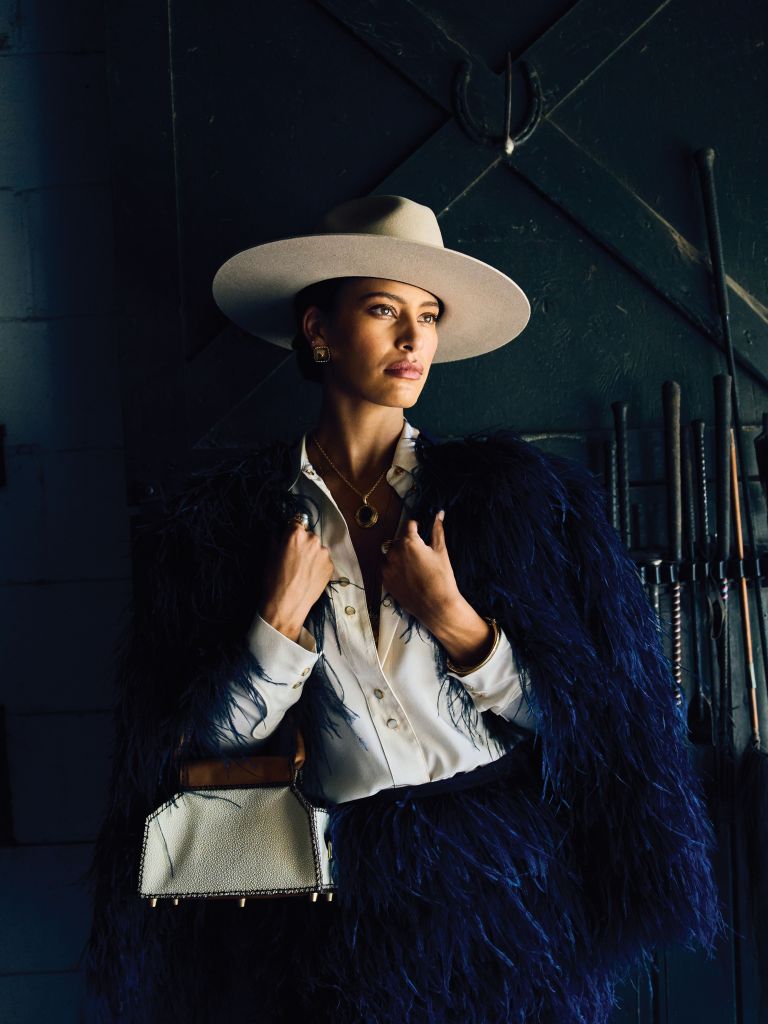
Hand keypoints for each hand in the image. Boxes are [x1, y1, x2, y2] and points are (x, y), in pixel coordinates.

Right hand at [256, 520, 334, 640]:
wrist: (287, 606)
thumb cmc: (274, 581)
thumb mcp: (269, 556)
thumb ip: (275, 538)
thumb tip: (277, 531)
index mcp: (297, 534)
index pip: (296, 522)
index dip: (291, 531)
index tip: (288, 540)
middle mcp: (314, 540)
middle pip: (308, 535)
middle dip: (302, 543)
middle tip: (293, 558)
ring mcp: (324, 554)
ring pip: (317, 548)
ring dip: (311, 554)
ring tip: (301, 569)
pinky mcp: (330, 566)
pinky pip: (323, 560)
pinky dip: (317, 565)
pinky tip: (308, 576)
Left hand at [379, 510, 461, 630]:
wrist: (436, 606)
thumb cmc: (442, 578)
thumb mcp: (441, 552)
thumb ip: (438, 531)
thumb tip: (439, 514)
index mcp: (409, 542)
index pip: (409, 526)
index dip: (416, 528)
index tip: (420, 532)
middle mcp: (395, 552)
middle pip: (399, 540)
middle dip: (408, 543)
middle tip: (420, 555)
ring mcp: (388, 568)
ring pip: (391, 554)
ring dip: (399, 556)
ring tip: (413, 567)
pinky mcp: (385, 581)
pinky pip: (387, 569)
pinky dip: (394, 569)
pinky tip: (407, 576)